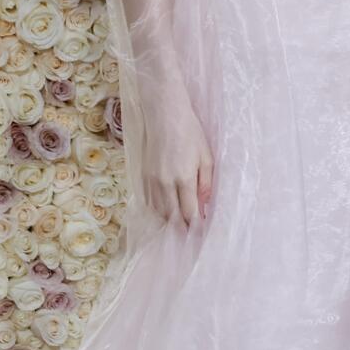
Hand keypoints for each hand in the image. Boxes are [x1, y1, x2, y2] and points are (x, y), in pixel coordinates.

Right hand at [144, 86, 214, 231]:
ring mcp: (151, 180)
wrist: (164, 114)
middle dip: (183, 228)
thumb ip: (206, 183)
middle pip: (172, 217)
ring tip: (180, 227)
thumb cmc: (189, 132)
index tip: (203, 233)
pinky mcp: (143, 176)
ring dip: (170, 221)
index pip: (189, 213)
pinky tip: (166, 212)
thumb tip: (206, 206)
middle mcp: (165, 183)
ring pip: (159, 212)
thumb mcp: (206, 156)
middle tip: (192, 236)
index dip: (196, 226)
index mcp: (183, 178)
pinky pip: (149, 202)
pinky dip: (158, 210)